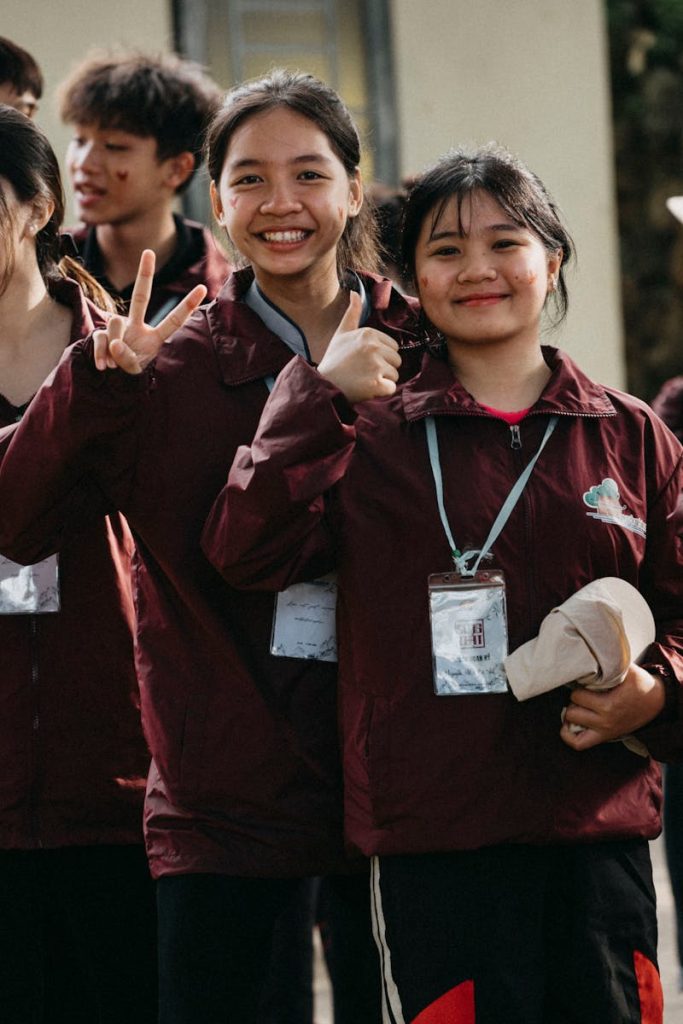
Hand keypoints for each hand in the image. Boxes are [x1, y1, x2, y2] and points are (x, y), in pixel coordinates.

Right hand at [92, 249, 206, 373]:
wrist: (108, 381)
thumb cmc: (128, 373)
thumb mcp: (134, 370)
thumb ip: (126, 358)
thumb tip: (115, 342)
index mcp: (155, 338)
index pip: (174, 320)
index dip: (187, 305)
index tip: (203, 287)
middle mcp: (137, 328)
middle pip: (140, 297)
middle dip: (144, 274)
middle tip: (149, 251)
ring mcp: (118, 329)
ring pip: (115, 325)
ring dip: (115, 349)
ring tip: (115, 365)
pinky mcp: (100, 334)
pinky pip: (100, 338)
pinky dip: (101, 354)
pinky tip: (104, 366)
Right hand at [317, 291, 401, 402]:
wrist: (323, 385)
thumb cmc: (334, 360)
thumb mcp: (341, 334)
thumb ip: (352, 313)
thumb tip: (355, 293)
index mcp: (368, 333)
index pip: (393, 347)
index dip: (381, 356)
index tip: (364, 360)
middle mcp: (373, 347)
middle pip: (396, 360)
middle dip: (384, 368)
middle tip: (364, 371)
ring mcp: (375, 365)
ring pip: (394, 375)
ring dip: (382, 380)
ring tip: (363, 380)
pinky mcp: (376, 384)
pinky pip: (391, 388)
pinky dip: (381, 392)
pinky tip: (366, 389)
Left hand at [560, 663, 665, 750]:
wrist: (655, 702)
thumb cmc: (639, 684)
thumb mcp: (627, 670)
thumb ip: (609, 662)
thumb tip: (592, 652)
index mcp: (609, 706)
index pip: (577, 696)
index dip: (577, 686)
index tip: (583, 682)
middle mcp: (604, 722)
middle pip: (572, 712)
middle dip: (574, 701)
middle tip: (581, 693)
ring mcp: (604, 732)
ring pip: (571, 728)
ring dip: (571, 715)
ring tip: (577, 705)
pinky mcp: (605, 737)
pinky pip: (579, 744)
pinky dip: (569, 736)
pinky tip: (569, 723)